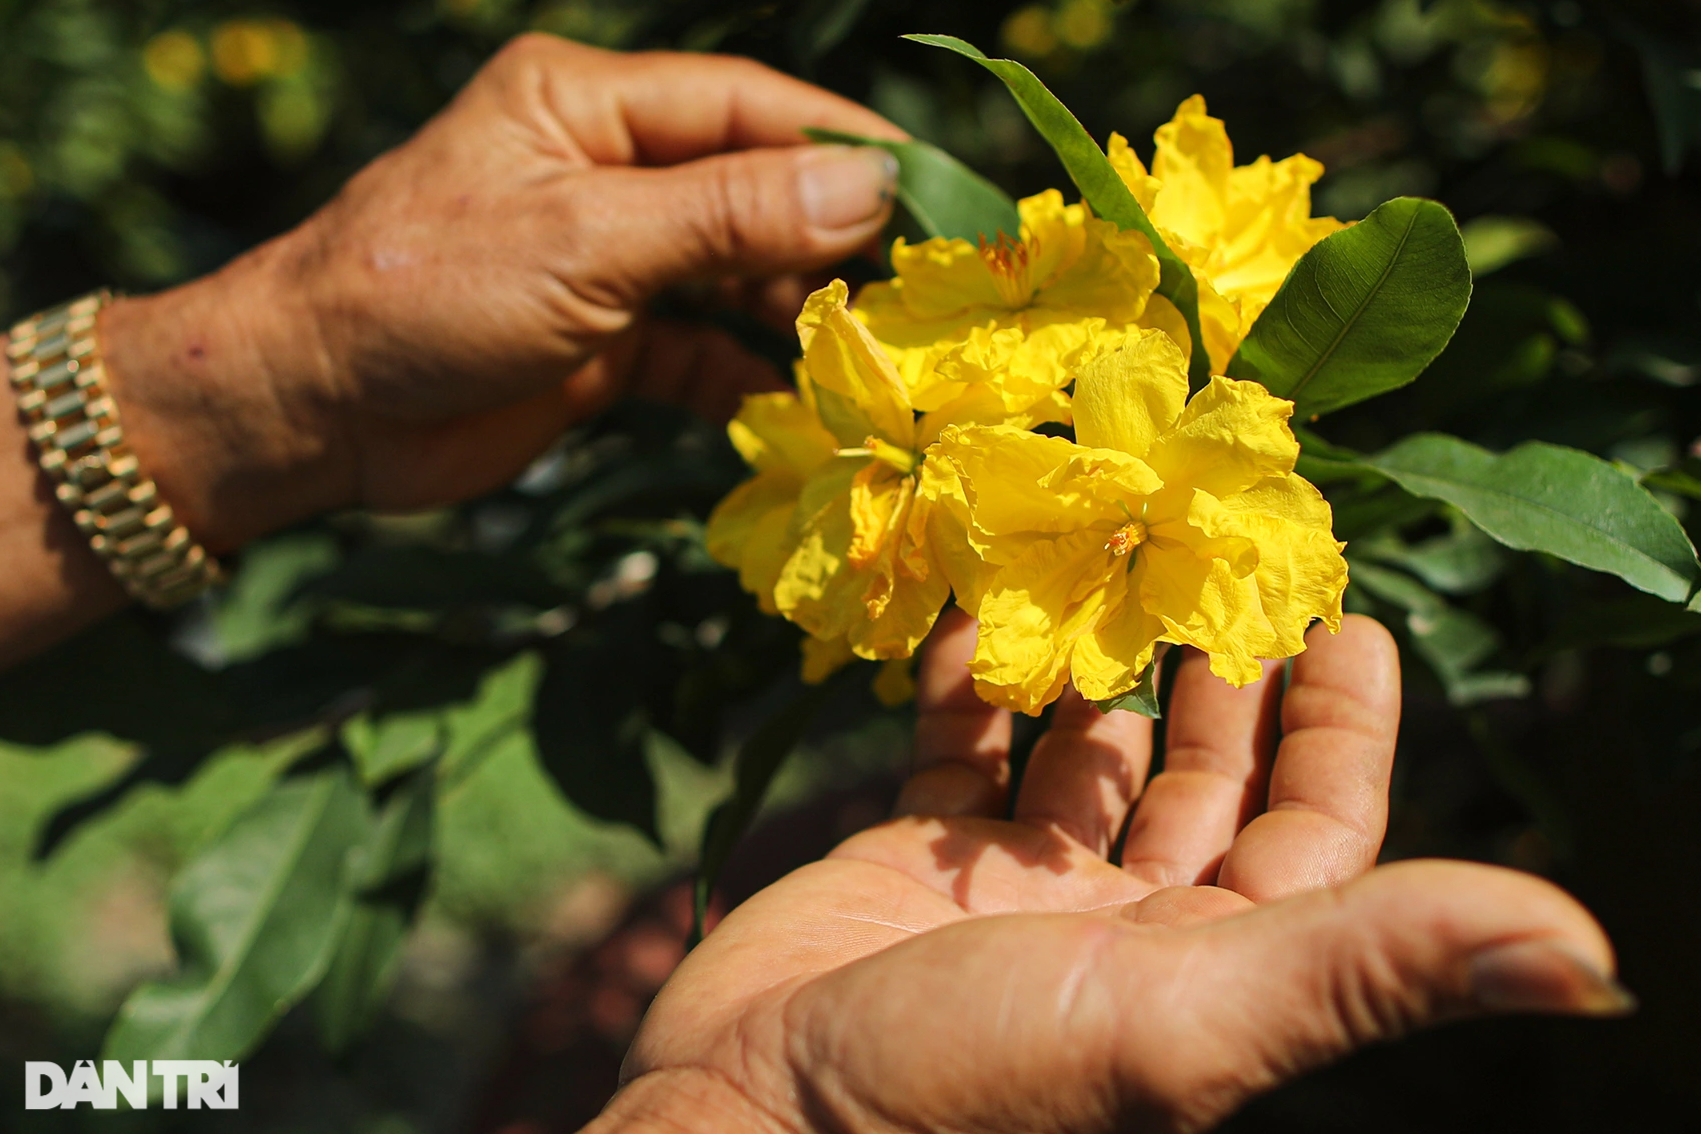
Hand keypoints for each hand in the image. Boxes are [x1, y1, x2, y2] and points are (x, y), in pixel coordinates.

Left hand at [97, 35, 903, 549]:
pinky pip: (698, 349)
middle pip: (753, 192)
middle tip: (919, 291)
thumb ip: (729, 216)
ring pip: (734, 275)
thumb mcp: (587, 241)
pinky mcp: (601, 343)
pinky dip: (743, 376)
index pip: (748, 107)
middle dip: (832, 240)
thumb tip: (868, 185)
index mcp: (590, 104)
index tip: (931, 189)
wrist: (313, 411)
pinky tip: (792, 406)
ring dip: (796, 315)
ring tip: (870, 356)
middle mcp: (606, 171)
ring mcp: (606, 260)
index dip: (844, 143)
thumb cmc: (427, 293)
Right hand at [595, 613, 1628, 1133]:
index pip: (1319, 829)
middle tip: (1232, 544)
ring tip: (1114, 539)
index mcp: (1212, 966)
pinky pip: (956, 746)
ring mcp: (1013, 892)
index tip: (1351, 609)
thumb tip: (1597, 949)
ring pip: (1082, 748)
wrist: (744, 1124)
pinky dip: (968, 674)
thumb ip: (1374, 964)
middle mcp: (1124, 926)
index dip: (1346, 724)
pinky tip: (977, 596)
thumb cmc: (969, 1083)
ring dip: (1100, 653)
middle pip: (1205, 776)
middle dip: (1226, 667)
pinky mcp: (908, 861)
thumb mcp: (1188, 1021)